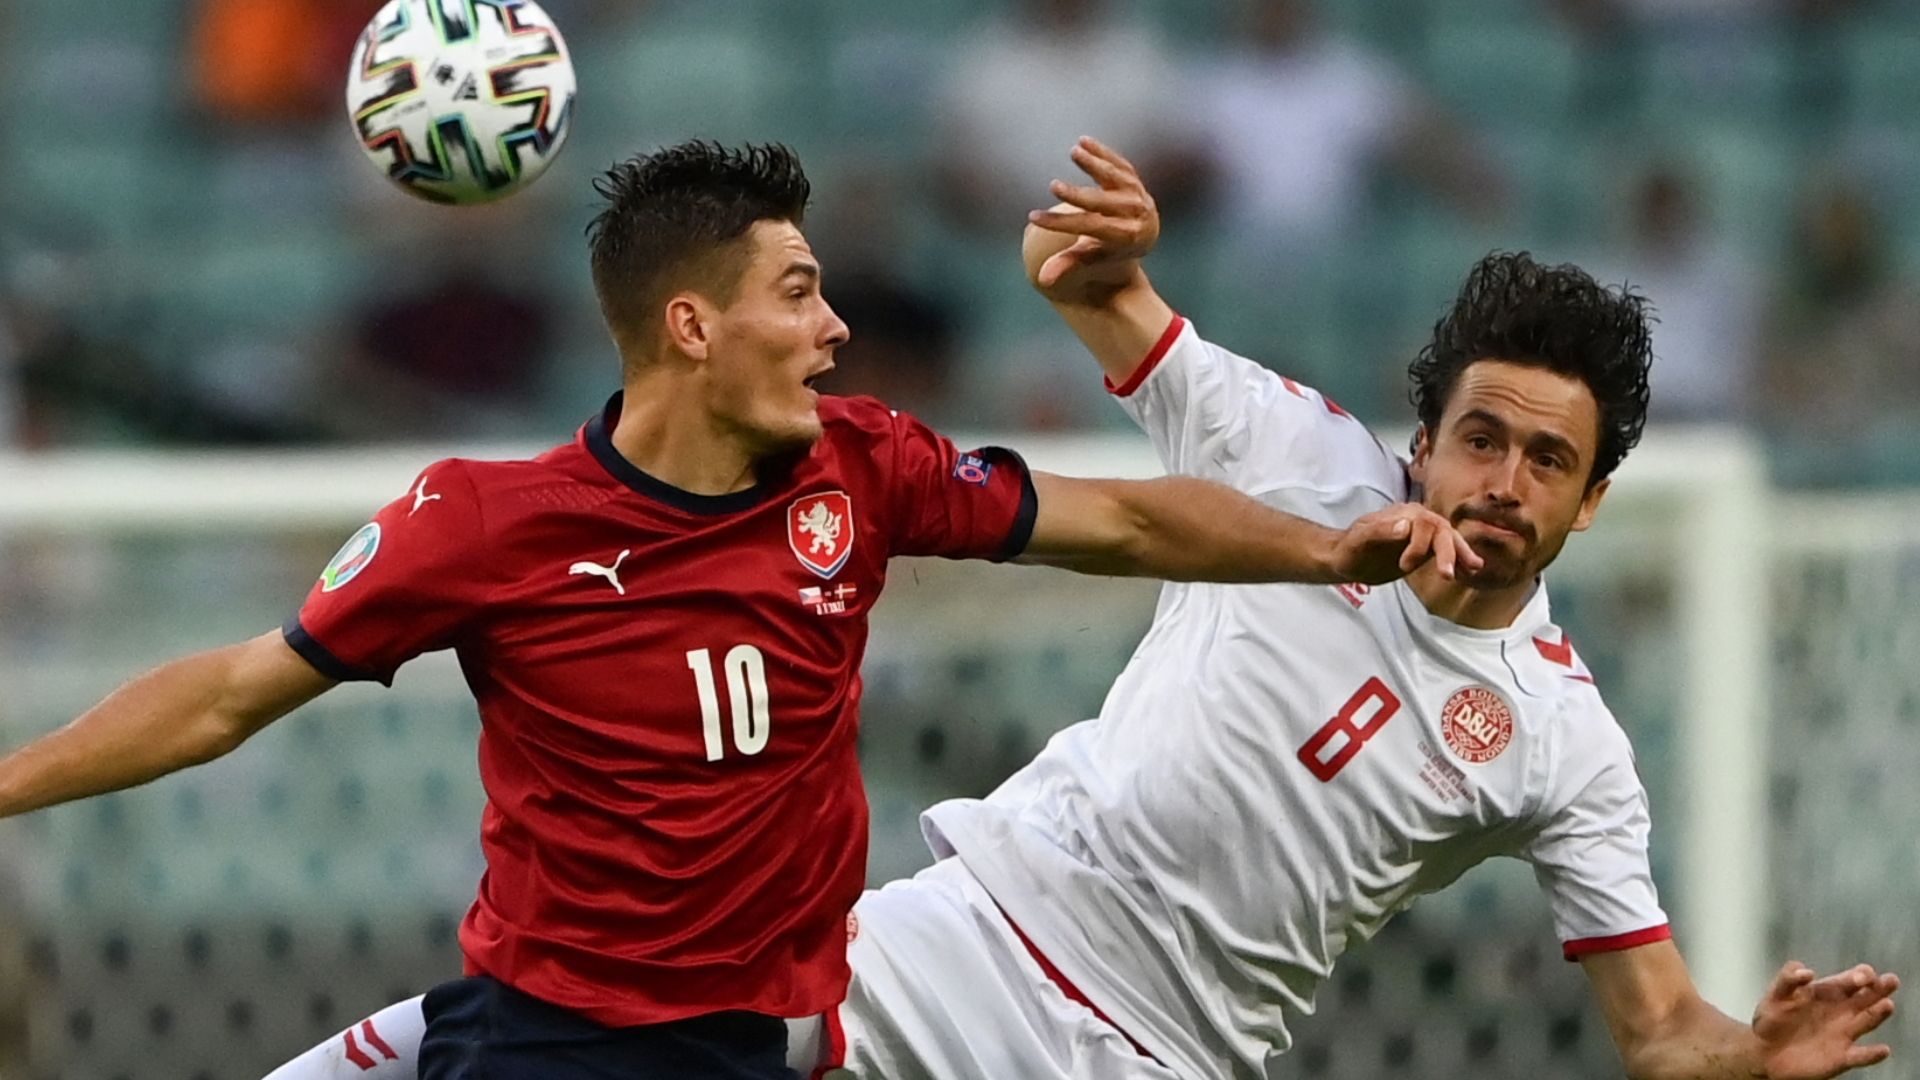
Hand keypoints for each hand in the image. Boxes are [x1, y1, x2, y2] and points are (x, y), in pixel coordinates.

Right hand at [1022, 137, 1160, 299]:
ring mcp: (1137, 194)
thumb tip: (1042, 280)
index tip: (1034, 217)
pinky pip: (1118, 164)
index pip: (1089, 228)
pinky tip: (1083, 141)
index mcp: (1125, 237)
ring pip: (1114, 177)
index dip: (1061, 224)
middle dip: (1076, 195)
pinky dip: (1103, 152)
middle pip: (1102, 203)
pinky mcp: (1134, 178)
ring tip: (1075, 151)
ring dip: (1095, 163)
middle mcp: (1135, 214)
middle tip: (1053, 186)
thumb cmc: (1109, 249)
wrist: (1144, 234)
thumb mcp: (1090, 257)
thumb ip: (1068, 266)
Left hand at [1329, 504, 1482, 585]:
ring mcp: (1423, 535)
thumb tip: (1406, 527)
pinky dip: (1458, 560)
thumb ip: (1380, 531)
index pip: (1425, 525)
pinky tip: (1469, 571)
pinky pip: (1446, 552)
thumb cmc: (1350, 547)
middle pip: (1442, 531)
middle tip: (1448, 575)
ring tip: (1474, 568)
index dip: (1420, 546)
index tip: (1404, 565)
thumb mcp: (1359, 540)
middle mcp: (1418, 520)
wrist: (1346, 558)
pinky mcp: (1425, 550)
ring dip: (1461, 554)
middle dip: (1449, 552)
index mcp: (1404, 514)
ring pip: (1448, 540)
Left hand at [1755, 961, 1898, 1078]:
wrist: (1765, 1051)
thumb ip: (1788, 979)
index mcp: (1828, 993)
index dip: (1860, 975)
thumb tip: (1807, 972)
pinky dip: (1873, 1054)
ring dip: (1879, 1013)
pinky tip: (1883, 1050)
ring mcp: (1844, 1034)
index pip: (1851, 980)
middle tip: (1891, 980)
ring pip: (1868, 1021)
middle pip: (1867, 997)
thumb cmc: (1772, 1019)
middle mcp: (1842, 1011)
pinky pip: (1862, 1056)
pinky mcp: (1842, 1057)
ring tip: (1887, 1005)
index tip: (1860, 978)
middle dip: (1879, 988)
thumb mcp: (1776, 995)